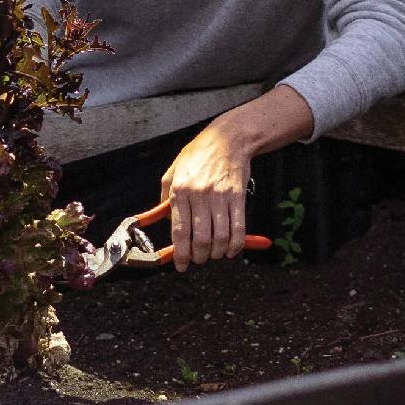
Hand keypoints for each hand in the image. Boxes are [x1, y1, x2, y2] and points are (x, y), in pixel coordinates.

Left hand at [160, 114, 251, 271]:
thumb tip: (167, 224)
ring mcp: (220, 196)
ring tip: (214, 254)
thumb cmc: (198, 155)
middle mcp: (199, 195)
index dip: (180, 254)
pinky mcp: (238, 196)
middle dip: (200, 257)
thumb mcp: (174, 170)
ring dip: (217, 253)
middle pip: (201, 239)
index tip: (181, 265)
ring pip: (220, 238)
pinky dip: (236, 245)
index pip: (179, 231)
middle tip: (199, 259)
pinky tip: (231, 249)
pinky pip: (238, 228)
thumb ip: (166, 197)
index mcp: (179, 190)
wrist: (227, 139)